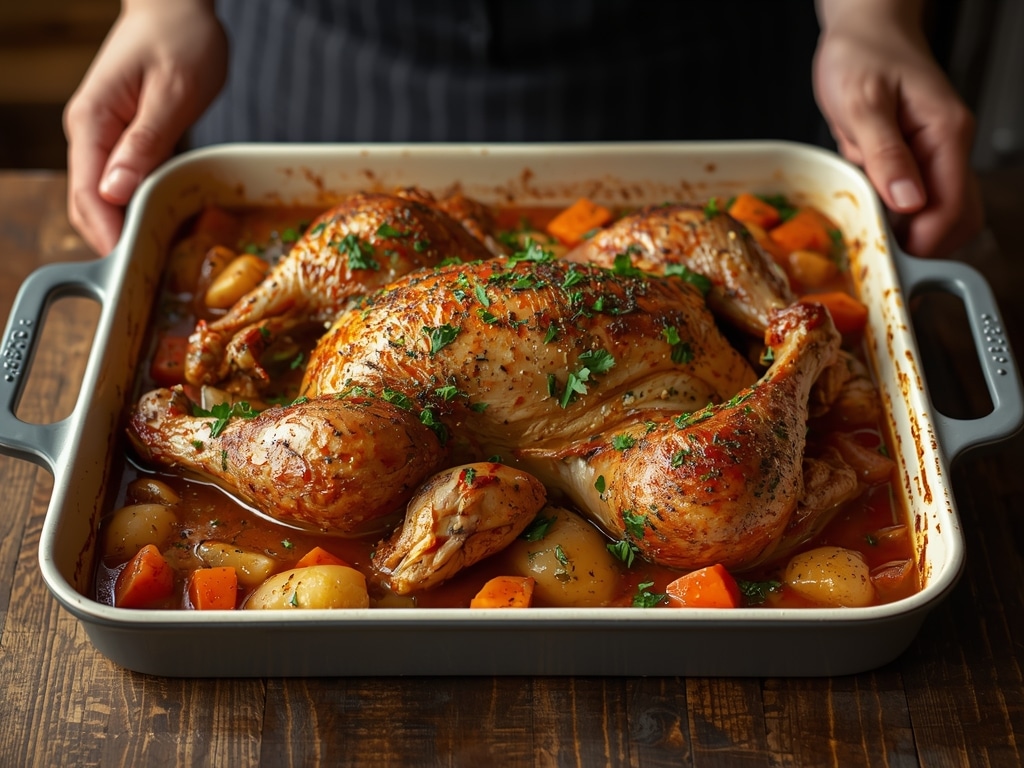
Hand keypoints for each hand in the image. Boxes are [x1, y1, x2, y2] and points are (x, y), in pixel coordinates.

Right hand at [63, 0, 226, 254]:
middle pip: (89, 204)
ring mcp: (104, 138)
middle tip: (145, 274)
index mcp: (93, 122)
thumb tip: (117, 191)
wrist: (176, 7)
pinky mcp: (123, 140)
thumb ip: (145, 142)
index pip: (88, 193)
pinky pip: (125, 184)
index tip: (128, 266)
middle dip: (111, 240)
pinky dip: (138, 207)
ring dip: (124, 227)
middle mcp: (90, 134)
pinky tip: (160, 225)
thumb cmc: (180, 40)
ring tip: (154, 259)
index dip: (106, 234)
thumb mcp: (172, 93)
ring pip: (105, 198)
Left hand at [813, 0, 983, 256]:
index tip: (887, 250)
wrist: (863, 30)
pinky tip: (868, 196)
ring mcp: (937, 155)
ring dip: (905, 228)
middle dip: (920, 242)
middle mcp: (949, 148)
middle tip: (876, 240)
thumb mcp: (863, 103)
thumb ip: (885, 153)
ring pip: (939, 213)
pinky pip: (915, 199)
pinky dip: (893, 210)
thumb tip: (908, 202)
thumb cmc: (861, 55)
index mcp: (946, 135)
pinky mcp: (918, 158)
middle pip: (956, 219)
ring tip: (868, 213)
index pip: (952, 209)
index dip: (922, 240)